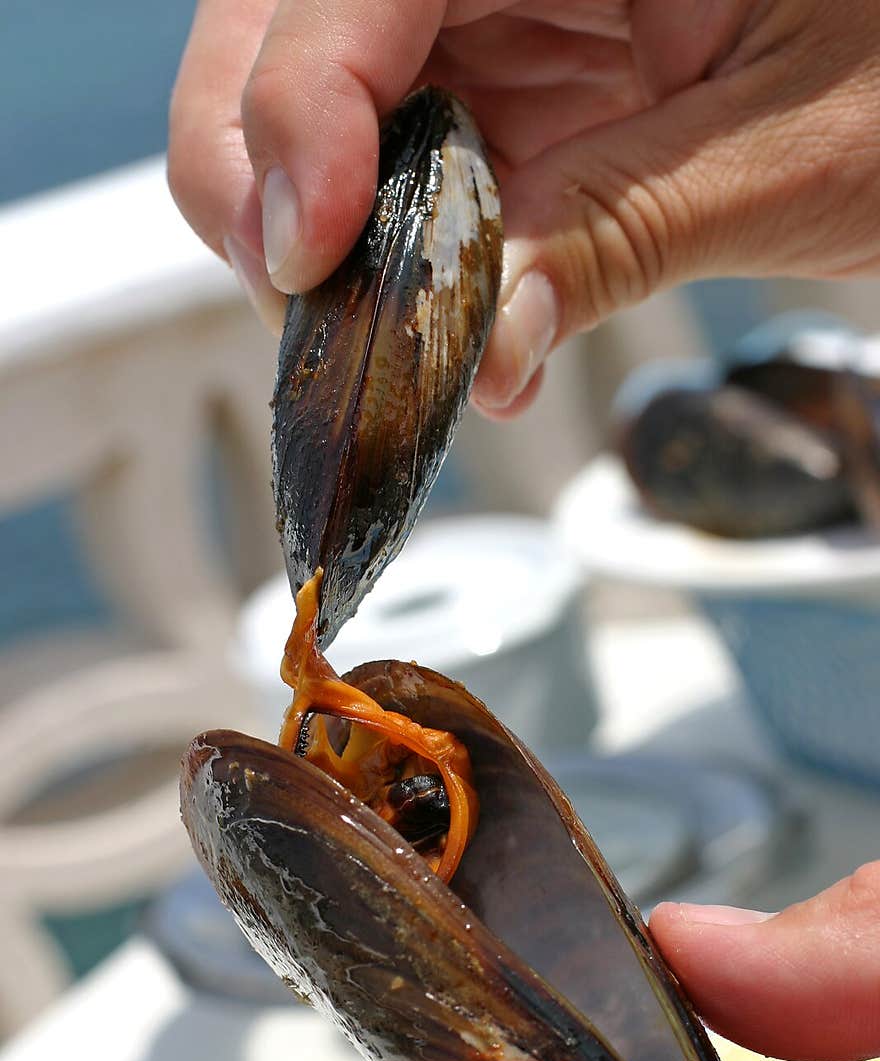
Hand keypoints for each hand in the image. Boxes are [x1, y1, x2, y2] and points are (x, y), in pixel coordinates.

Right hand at [168, 1, 879, 414]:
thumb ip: (626, 230)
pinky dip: (389, 263)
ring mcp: (495, 18)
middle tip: (298, 299)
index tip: (311, 251)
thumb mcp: (790, 150)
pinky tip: (430, 329)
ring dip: (314, 230)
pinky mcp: (506, 94)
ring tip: (363, 335)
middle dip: (260, 163)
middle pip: (291, 20)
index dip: (305, 101)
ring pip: (321, 101)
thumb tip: (489, 349)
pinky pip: (401, 171)